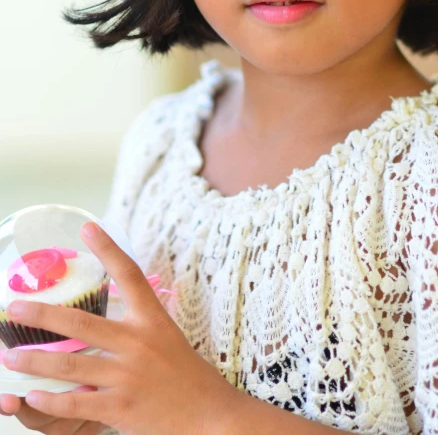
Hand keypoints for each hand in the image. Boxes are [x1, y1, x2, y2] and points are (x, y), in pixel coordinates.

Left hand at [1, 222, 240, 434]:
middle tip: (15, 306)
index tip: (88, 227)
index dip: (109, 248)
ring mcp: (128, 376)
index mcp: (153, 320)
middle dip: (43, 313)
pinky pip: (75, 404)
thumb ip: (139, 326)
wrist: (211, 415)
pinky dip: (50, 401)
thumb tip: (109, 313)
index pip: (129, 275)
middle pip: (81, 321)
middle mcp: (138, 342)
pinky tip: (32, 396)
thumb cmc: (187, 376)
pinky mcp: (121, 408)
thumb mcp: (167, 338)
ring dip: (34, 360)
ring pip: (69, 365)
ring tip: (9, 355)